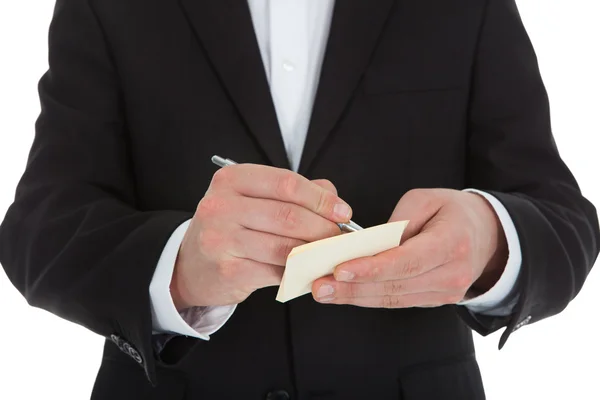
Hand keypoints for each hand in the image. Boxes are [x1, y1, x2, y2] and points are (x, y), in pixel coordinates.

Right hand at [171, 164, 352, 309]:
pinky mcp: (229, 270)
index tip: (343, 212)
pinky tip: (311, 271)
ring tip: (330, 254)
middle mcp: (221, 205)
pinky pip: (277, 271)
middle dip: (323, 228)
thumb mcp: (253, 200)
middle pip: (288, 215)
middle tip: (340, 237)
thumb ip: (294, 194)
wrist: (191, 266)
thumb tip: (334, 199)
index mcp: (231, 179)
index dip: (321, 198)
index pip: (286, 183)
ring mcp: (221, 239)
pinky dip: (300, 272)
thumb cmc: (231, 228)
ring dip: (315, 252)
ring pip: (286, 246)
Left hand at [311, 189, 507, 307]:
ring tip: (323, 292)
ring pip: (392, 299)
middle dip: (352, 288)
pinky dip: (368, 298)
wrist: (488, 236)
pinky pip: (397, 301)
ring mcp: (445, 293)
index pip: (407, 261)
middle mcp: (451, 275)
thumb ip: (398, 221)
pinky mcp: (434, 301)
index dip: (372, 268)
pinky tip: (344, 293)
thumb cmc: (453, 211)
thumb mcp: (428, 199)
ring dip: (355, 297)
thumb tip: (369, 245)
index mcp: (451, 243)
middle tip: (319, 286)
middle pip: (395, 286)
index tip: (340, 270)